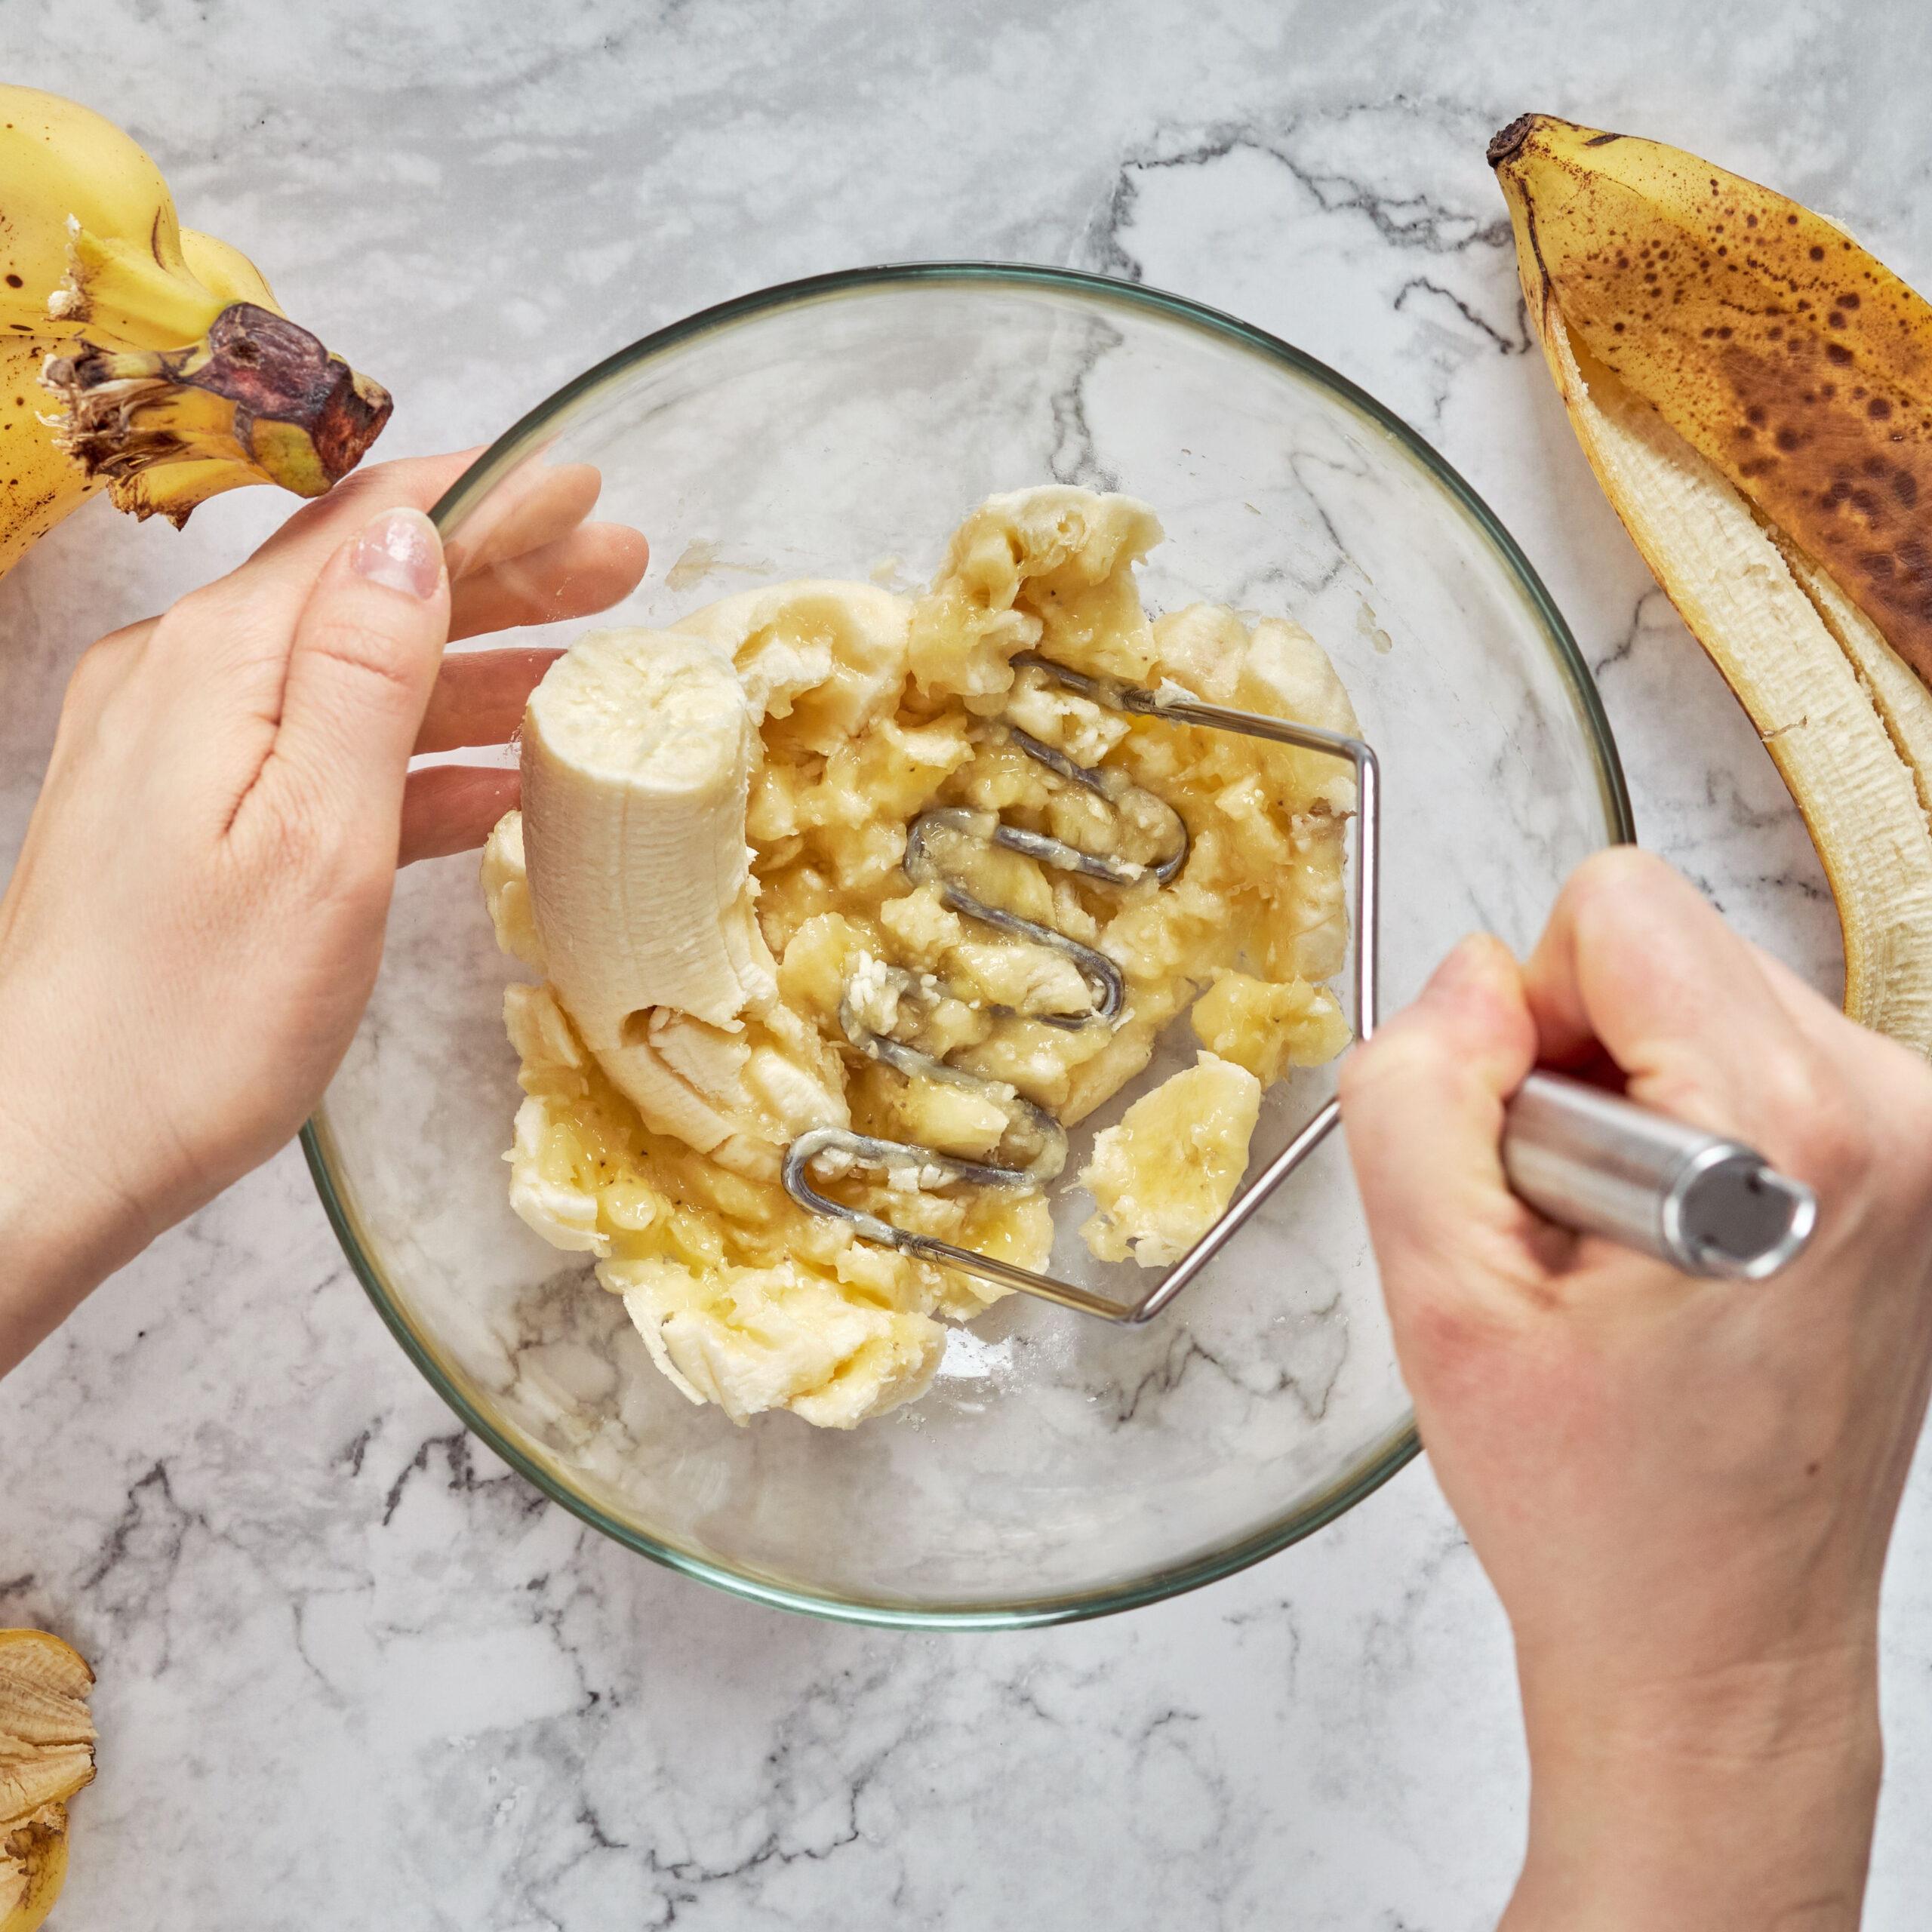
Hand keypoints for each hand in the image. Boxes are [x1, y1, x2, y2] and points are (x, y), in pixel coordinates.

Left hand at [0, 450, 647, 1367]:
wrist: (53, 1148)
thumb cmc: (190, 1020)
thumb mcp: (316, 841)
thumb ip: (366, 679)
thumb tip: (410, 540)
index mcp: (218, 666)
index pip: (366, 534)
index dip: (485, 499)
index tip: (582, 483)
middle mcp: (185, 681)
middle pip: (364, 592)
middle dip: (500, 574)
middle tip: (620, 569)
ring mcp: (179, 753)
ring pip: (352, 678)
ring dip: (472, 669)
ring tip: (585, 673)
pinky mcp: (187, 822)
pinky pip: (322, 759)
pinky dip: (414, 760)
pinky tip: (497, 785)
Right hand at [1339, 848, 1931, 1930]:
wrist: (1720, 1640)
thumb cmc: (1600, 1508)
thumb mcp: (1438, 1298)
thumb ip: (1418, 1096)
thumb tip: (1470, 978)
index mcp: (1791, 1132)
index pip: (1619, 906)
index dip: (1524, 1024)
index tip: (1532, 1160)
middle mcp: (1892, 1118)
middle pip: (1666, 945)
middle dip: (1578, 1062)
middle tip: (1573, 1229)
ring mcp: (1920, 1144)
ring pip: (1702, 996)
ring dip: (1628, 1098)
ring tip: (1623, 1256)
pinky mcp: (1913, 1169)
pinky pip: (1750, 1056)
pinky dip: (1686, 1125)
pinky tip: (1673, 1257)